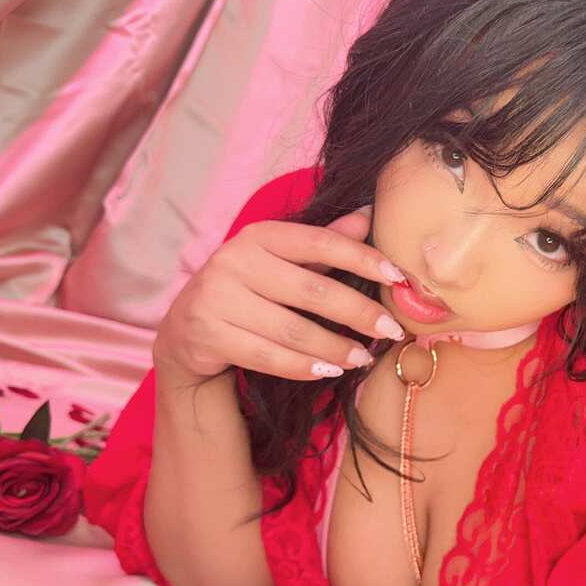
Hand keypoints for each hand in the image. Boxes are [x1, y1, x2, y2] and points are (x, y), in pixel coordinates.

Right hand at [153, 204, 407, 384]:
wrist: (186, 330)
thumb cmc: (249, 290)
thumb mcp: (283, 262)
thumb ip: (324, 242)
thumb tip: (369, 215)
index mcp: (258, 236)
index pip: (320, 242)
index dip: (362, 258)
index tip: (398, 278)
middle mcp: (234, 261)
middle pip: (312, 291)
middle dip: (359, 313)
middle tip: (392, 331)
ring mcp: (216, 298)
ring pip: (293, 330)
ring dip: (335, 347)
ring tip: (364, 357)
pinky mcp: (207, 335)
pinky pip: (269, 357)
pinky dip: (305, 366)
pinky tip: (330, 370)